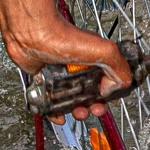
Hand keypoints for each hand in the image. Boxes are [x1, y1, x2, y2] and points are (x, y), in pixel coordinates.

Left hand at [6, 12, 127, 117]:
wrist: (32, 34)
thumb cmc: (62, 36)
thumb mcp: (102, 50)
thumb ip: (118, 67)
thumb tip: (113, 88)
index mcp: (95, 59)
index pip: (109, 79)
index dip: (112, 92)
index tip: (110, 100)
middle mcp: (79, 66)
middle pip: (92, 93)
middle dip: (95, 105)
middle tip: (94, 109)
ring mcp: (62, 74)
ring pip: (73, 100)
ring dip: (78, 110)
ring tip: (77, 112)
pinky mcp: (46, 80)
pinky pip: (53, 101)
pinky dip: (56, 112)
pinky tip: (59, 115)